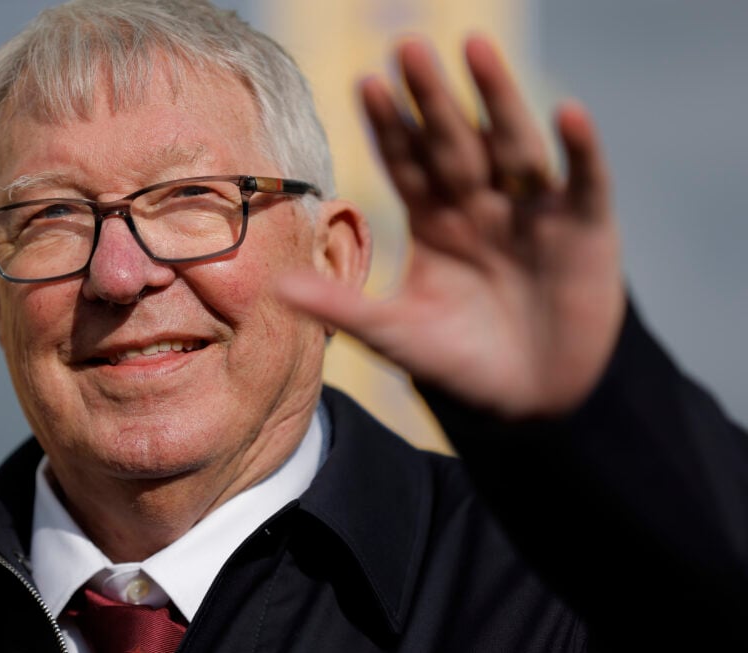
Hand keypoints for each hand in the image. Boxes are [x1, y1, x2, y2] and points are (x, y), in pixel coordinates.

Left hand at [278, 35, 625, 417]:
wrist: (533, 398)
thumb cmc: (459, 359)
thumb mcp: (395, 333)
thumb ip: (343, 308)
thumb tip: (275, 288)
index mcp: (433, 218)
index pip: (407, 162)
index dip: (390, 126)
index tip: (366, 85)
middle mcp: (480, 202)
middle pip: (453, 140)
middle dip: (431, 97)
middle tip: (407, 46)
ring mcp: (532, 209)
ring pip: (513, 143)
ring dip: (497, 98)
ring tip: (474, 49)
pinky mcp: (585, 228)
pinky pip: (583, 182)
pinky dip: (579, 151)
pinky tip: (567, 114)